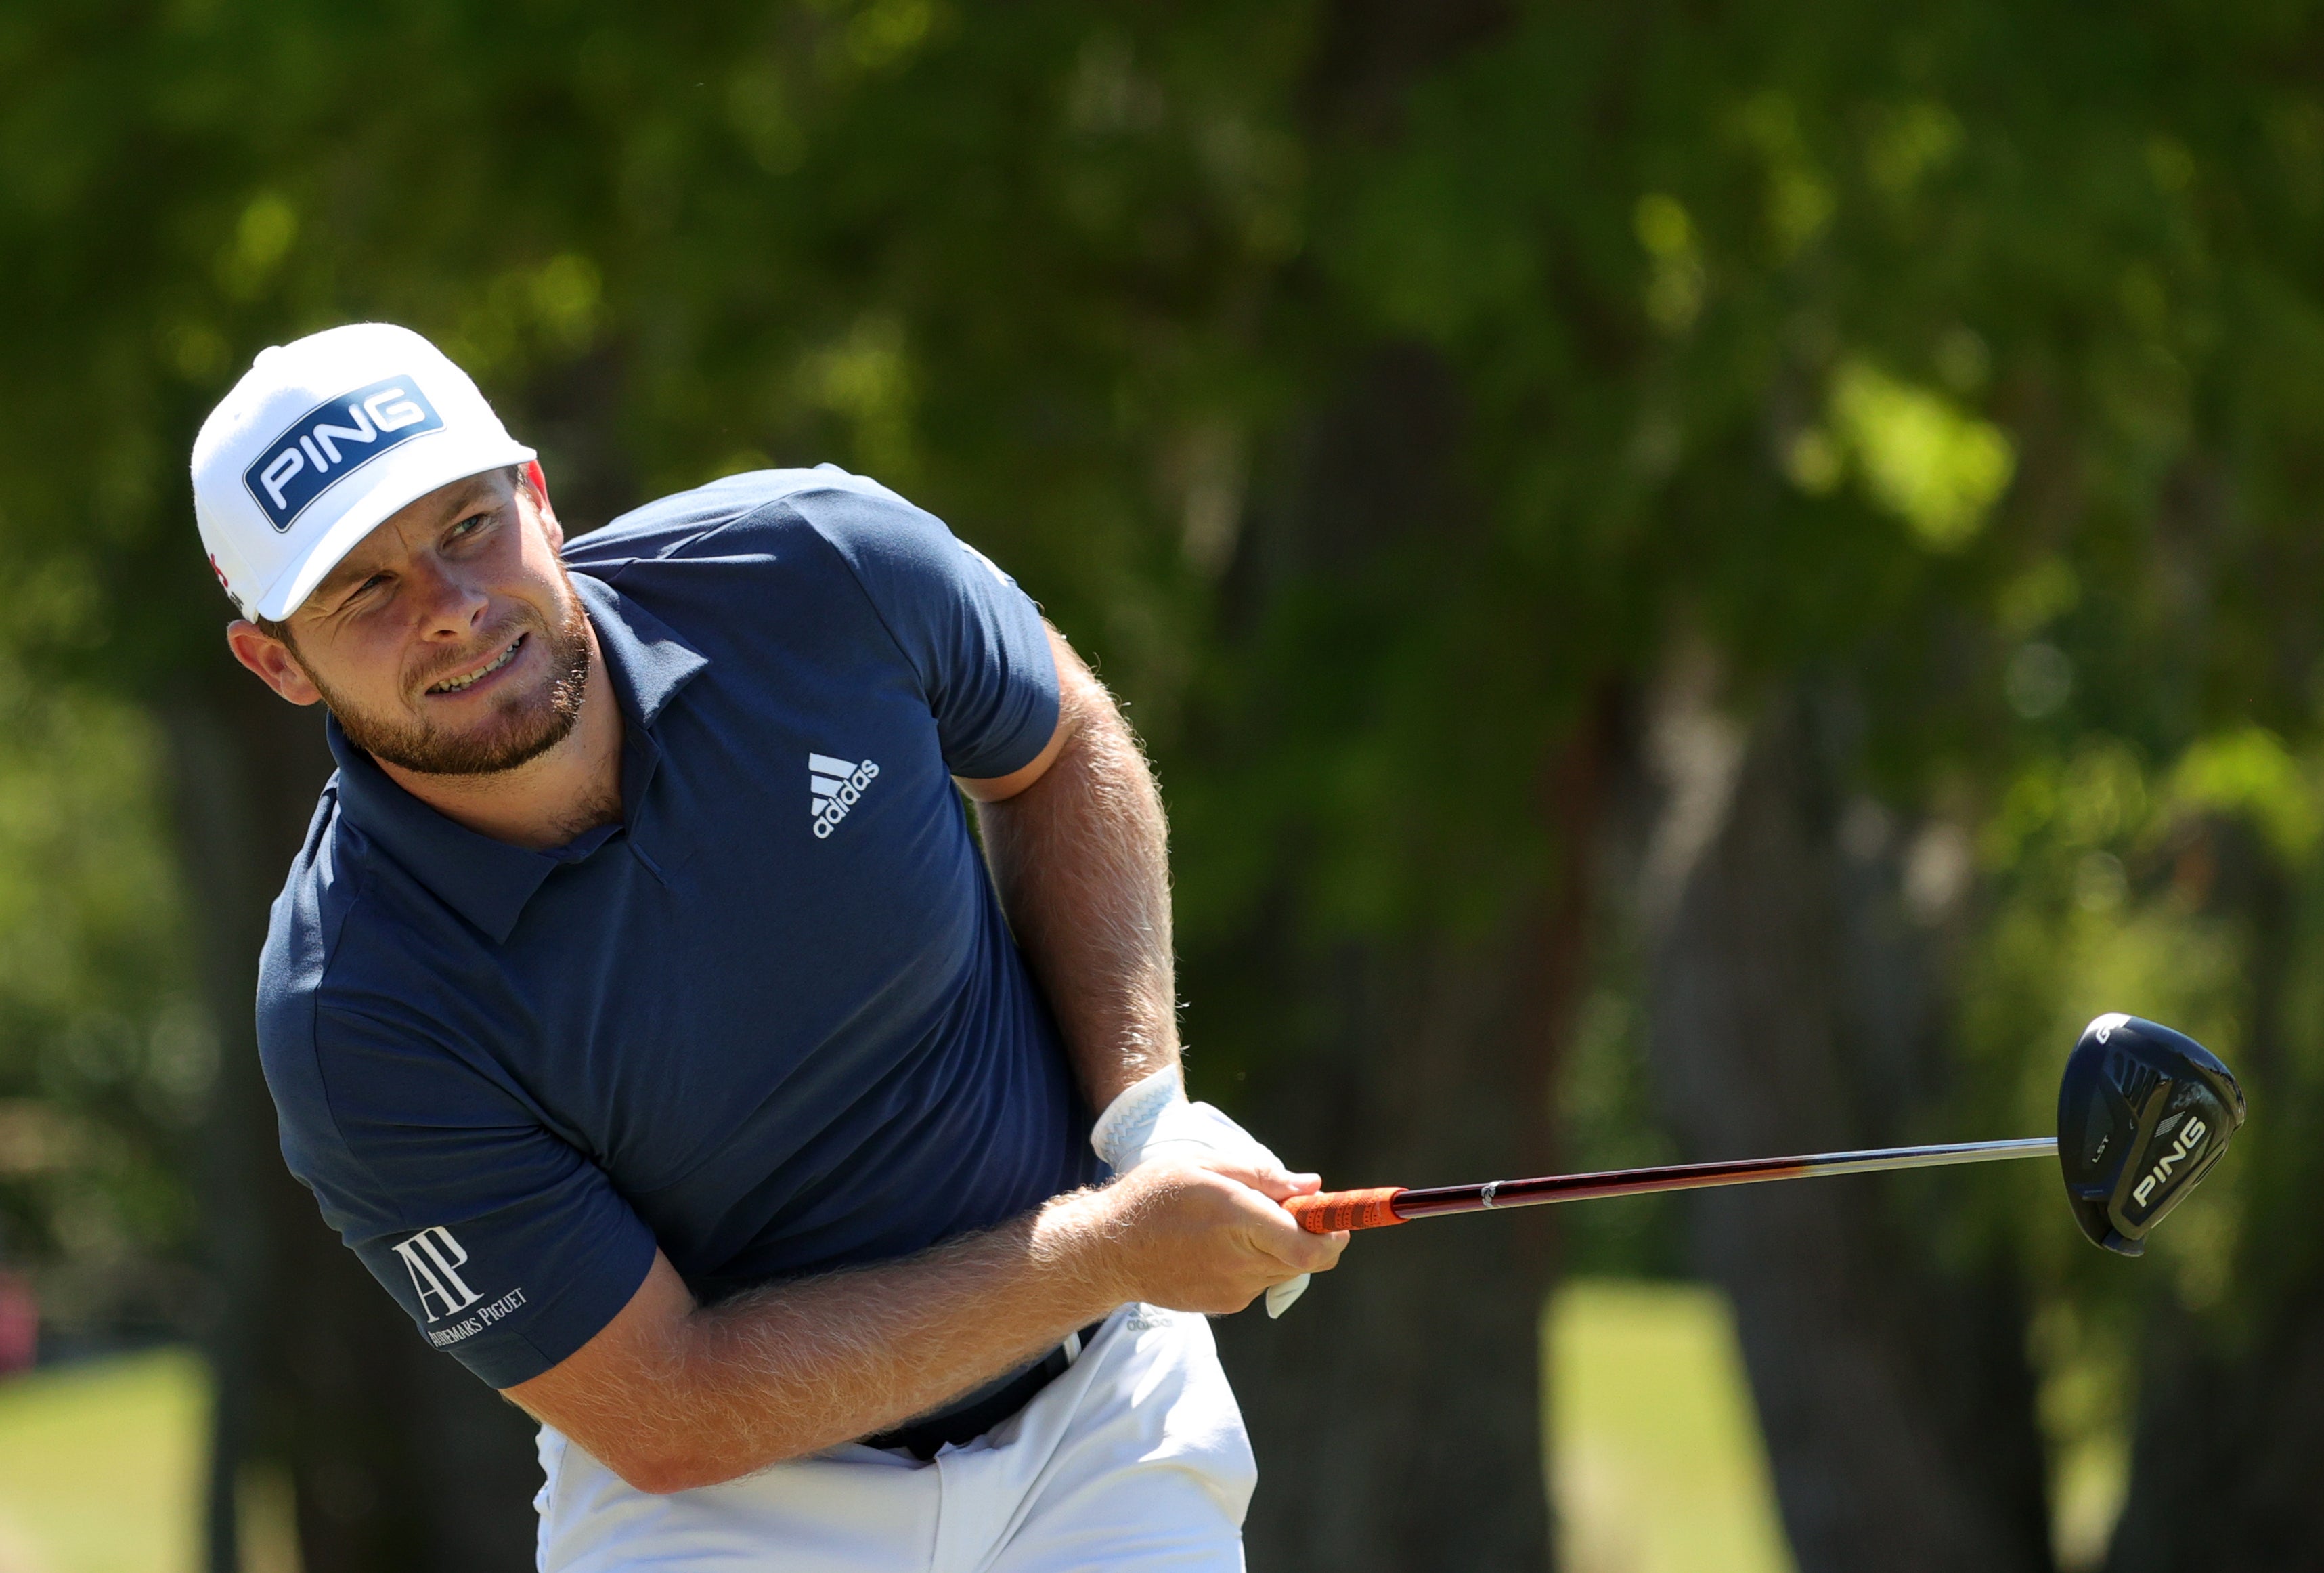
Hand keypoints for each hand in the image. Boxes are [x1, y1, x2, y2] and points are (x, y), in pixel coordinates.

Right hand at [1088, 1069, 1323, 1315]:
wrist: (1108, 1252)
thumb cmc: (1153, 1197)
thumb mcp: (1204, 1166)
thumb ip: (1263, 1177)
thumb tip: (1313, 1187)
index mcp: (1238, 1221)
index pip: (1310, 1246)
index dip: (1335, 1233)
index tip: (1338, 1217)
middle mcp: (1241, 1263)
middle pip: (1306, 1258)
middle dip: (1308, 1232)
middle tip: (1284, 1206)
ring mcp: (1233, 1291)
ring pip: (1284, 1269)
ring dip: (1280, 1246)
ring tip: (1238, 1222)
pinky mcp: (1225, 1305)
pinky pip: (1260, 1280)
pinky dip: (1256, 1261)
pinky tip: (1219, 1244)